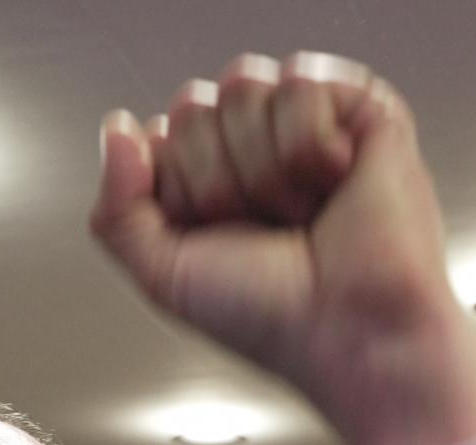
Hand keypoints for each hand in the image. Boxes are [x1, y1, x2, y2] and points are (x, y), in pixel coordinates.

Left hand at [92, 52, 475, 444]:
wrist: (349, 332)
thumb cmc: (266, 316)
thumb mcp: (164, 276)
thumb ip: (116, 212)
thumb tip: (117, 127)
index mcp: (204, 180)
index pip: (155, 138)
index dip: (177, 195)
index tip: (216, 242)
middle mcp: (249, 146)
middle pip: (191, 108)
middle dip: (216, 184)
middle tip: (263, 232)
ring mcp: (303, 122)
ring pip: (241, 86)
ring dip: (264, 172)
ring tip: (301, 214)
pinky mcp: (359, 105)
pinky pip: (299, 81)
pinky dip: (309, 148)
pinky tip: (336, 184)